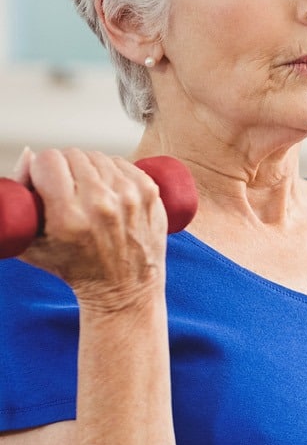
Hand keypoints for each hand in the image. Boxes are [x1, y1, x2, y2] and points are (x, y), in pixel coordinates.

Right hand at [14, 146, 168, 310]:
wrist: (125, 290)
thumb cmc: (77, 269)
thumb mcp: (31, 242)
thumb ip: (18, 198)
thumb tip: (28, 154)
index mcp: (69, 216)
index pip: (48, 159)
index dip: (41, 168)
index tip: (45, 182)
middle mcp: (101, 204)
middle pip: (73, 154)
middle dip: (65, 168)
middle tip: (68, 189)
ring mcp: (130, 197)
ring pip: (98, 157)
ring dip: (89, 169)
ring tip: (88, 193)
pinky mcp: (150, 193)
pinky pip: (122, 163)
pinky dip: (113, 172)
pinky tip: (109, 190)